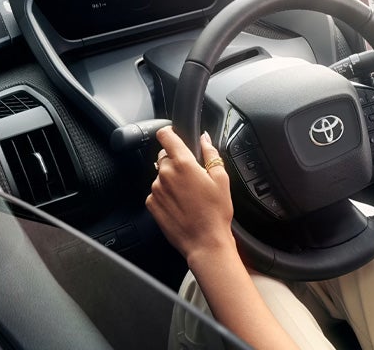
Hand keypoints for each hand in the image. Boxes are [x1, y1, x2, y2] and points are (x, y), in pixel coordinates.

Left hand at [145, 127, 234, 261]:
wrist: (205, 242)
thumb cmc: (216, 212)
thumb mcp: (221, 179)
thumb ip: (211, 154)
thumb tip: (205, 139)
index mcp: (183, 163)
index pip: (165, 136)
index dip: (169, 133)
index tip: (174, 136)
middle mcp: (165, 174)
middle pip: (164, 156)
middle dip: (175, 160)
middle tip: (192, 176)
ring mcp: (156, 189)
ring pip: (161, 175)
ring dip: (171, 179)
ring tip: (188, 195)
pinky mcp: (152, 204)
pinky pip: (156, 192)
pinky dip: (166, 194)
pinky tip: (180, 205)